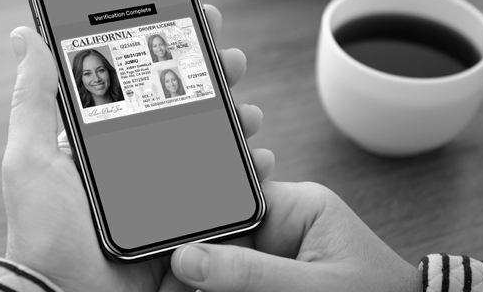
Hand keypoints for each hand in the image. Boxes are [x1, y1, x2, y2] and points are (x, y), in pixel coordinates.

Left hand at [2, 4, 274, 291]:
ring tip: (246, 110)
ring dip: (235, 117)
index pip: (144, 77)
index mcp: (107, 134)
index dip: (171, 46)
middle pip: (185, 102)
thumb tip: (26, 36)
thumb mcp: (31, 158)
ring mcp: (167, 183)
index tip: (192, 16)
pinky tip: (257, 158)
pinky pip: (225, 185)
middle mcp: (140, 152)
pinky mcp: (188, 215)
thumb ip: (34, 97)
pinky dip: (246, 168)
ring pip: (211, 138)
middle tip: (230, 58)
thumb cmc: (44, 231)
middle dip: (213, 74)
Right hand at [170, 182, 422, 291]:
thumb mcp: (315, 288)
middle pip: (221, 234)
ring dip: (202, 276)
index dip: (198, 217)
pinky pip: (235, 280)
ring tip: (176, 286)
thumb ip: (252, 273)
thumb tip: (188, 259)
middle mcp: (282, 226)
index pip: (235, 200)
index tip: (167, 237)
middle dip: (194, 255)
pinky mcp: (272, 280)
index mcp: (299, 207)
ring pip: (222, 262)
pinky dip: (215, 287)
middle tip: (167, 274)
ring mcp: (275, 256)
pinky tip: (194, 290)